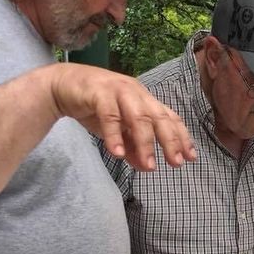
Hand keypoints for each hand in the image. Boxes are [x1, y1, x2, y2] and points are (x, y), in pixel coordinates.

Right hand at [48, 63, 195, 170]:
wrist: (61, 85)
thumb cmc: (93, 106)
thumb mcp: (117, 131)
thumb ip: (132, 147)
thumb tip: (146, 167)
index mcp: (144, 100)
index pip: (169, 118)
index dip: (181, 137)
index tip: (191, 157)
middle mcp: (136, 93)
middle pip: (159, 117)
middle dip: (170, 141)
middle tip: (177, 163)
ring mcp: (118, 90)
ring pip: (138, 116)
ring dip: (145, 142)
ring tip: (149, 166)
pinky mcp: (98, 93)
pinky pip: (109, 115)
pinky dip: (115, 135)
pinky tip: (118, 154)